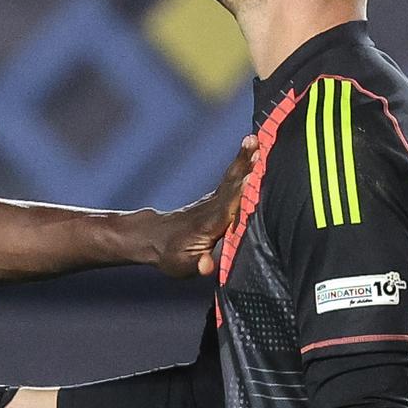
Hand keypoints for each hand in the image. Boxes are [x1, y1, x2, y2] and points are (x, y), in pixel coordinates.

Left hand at [149, 135, 257, 277]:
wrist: (153, 238)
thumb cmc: (170, 256)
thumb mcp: (181, 268)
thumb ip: (197, 266)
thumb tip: (207, 266)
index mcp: (208, 226)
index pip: (226, 209)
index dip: (238, 195)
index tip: (251, 179)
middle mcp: (211, 208)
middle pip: (230, 186)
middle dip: (243, 168)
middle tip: (254, 145)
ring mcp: (213, 201)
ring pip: (231, 178)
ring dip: (243, 160)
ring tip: (255, 139)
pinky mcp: (216, 198)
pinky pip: (232, 179)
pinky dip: (243, 164)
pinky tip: (253, 149)